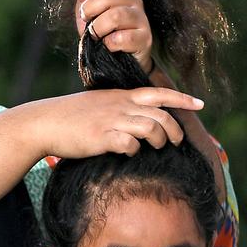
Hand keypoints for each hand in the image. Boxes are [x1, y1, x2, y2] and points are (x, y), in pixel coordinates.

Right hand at [22, 86, 202, 159]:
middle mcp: (120, 105)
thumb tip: (135, 122)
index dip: (182, 99)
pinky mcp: (102, 137)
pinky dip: (134, 150)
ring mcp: (112, 121)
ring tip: (156, 148)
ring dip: (159, 140)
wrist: (45, 122)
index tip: (201, 104)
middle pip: (160, 115)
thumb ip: (120, 108)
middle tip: (176, 141)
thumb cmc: (71, 117)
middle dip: (174, 129)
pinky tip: (128, 153)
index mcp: (122, 96)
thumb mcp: (100, 104)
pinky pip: (129, 144)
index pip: (158, 93)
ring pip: (150, 128)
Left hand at [75, 0, 152, 73]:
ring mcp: (141, 19)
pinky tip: (109, 46)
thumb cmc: (104, 36)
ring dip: (98, 28)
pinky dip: (109, 44)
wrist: (121, 63)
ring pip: (115, 16)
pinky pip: (121, 38)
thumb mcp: (90, 17)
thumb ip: (84, 1)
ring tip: (96, 36)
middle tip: (86, 20)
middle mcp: (133, 0)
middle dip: (90, 8)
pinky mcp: (144, 38)